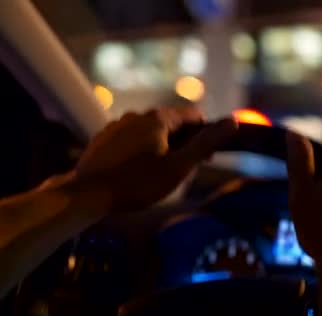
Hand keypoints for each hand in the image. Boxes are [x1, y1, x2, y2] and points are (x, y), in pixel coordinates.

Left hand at [66, 107, 236, 211]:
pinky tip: (136, 171)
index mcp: (157, 119)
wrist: (87, 194)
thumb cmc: (137, 184)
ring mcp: (116, 126)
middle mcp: (136, 115)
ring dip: (161, 147)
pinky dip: (140, 150)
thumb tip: (233, 121)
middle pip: (170, 124)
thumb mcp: (178, 167)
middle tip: (185, 170)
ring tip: (160, 173)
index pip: (192, 116)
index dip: (205, 134)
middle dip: (183, 143)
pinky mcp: (102, 139)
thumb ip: (206, 144)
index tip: (206, 158)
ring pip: (149, 132)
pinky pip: (130, 140)